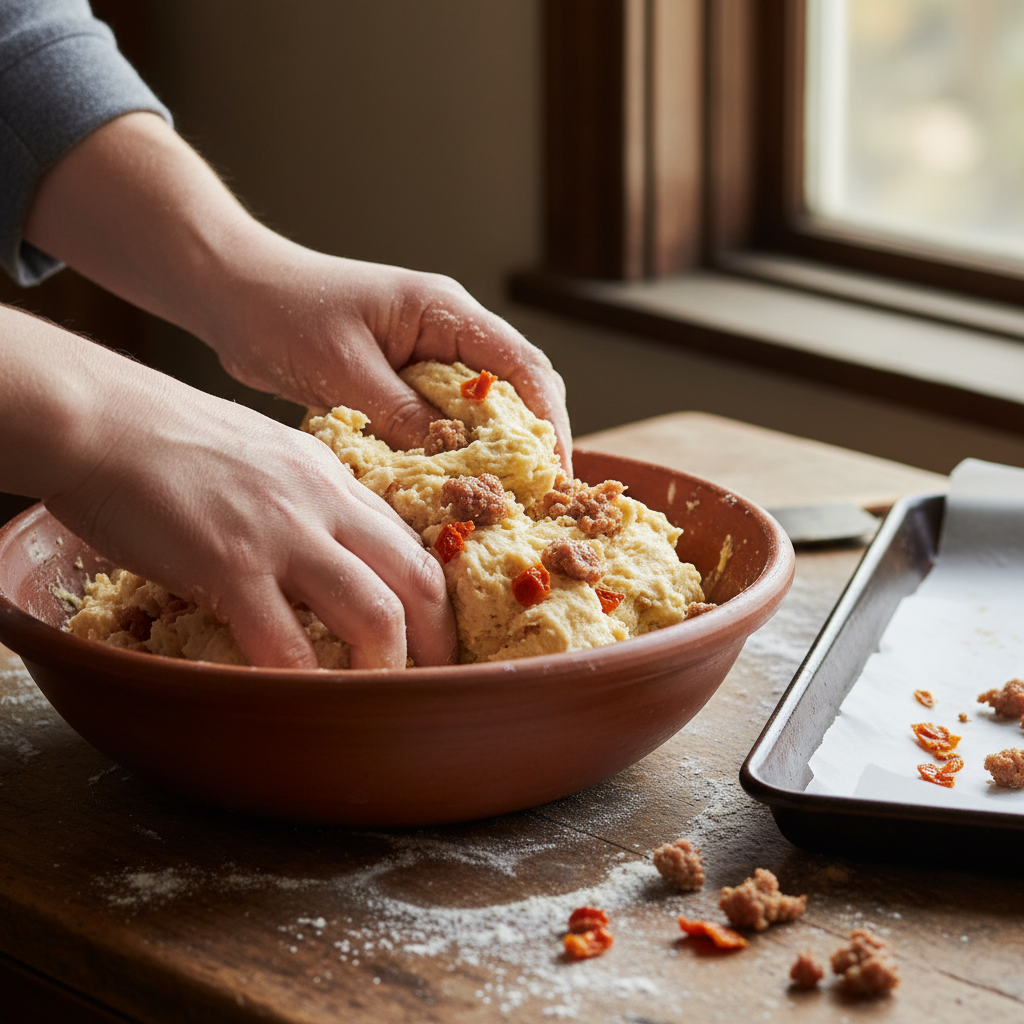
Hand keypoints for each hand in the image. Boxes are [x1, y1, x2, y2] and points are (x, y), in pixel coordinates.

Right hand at [2, 309, 456, 669]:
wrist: (100, 419)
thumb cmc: (167, 436)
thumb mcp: (263, 452)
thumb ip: (300, 496)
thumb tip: (319, 542)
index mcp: (331, 476)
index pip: (406, 540)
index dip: (430, 594)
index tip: (430, 631)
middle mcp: (324, 503)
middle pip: (416, 577)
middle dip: (437, 637)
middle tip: (433, 676)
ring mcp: (283, 535)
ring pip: (374, 613)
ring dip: (384, 668)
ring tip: (376, 698)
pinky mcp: (231, 565)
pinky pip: (285, 643)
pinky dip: (303, 682)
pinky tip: (303, 703)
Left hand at [207, 245, 573, 475]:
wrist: (233, 292)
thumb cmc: (283, 313)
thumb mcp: (345, 370)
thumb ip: (401, 413)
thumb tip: (453, 460)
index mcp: (443, 310)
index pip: (521, 364)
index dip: (545, 420)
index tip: (551, 471)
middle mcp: (445, 329)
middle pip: (515, 385)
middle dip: (527, 439)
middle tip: (530, 495)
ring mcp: (425, 353)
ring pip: (480, 405)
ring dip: (489, 449)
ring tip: (495, 498)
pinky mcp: (401, 377)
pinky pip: (441, 417)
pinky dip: (449, 449)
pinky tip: (444, 483)